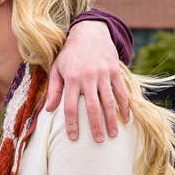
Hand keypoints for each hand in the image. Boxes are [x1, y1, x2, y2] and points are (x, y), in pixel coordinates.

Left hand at [44, 19, 131, 142]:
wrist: (89, 33)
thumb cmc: (70, 54)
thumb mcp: (56, 68)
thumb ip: (53, 89)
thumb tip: (48, 110)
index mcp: (71, 78)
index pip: (70, 106)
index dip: (71, 124)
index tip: (73, 138)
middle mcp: (88, 77)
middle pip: (92, 107)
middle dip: (95, 126)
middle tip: (98, 141)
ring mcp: (103, 74)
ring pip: (109, 101)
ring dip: (112, 119)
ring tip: (113, 134)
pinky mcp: (115, 71)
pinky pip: (121, 91)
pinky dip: (125, 106)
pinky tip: (126, 118)